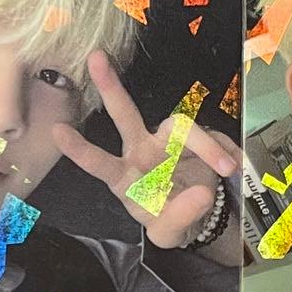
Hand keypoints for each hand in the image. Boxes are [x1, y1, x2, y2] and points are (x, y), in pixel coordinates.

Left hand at [51, 51, 240, 248]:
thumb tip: (201, 192)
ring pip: (182, 127)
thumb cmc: (170, 220)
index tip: (57, 132)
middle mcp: (142, 152)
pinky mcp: (195, 139)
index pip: (101, 164)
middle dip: (110, 88)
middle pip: (125, 116)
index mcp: (126, 178)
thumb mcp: (170, 234)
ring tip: (227, 168)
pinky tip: (235, 166)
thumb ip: (179, 218)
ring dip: (207, 145)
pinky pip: (213, 140)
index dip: (80, 150)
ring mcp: (168, 142)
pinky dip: (225, 153)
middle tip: (96, 58)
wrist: (197, 216)